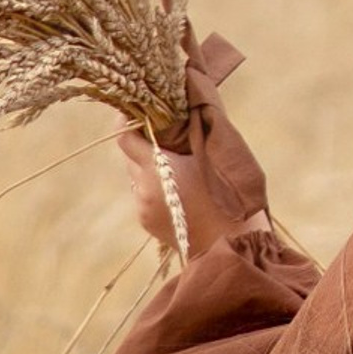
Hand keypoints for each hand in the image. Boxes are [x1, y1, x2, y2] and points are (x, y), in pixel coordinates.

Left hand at [118, 92, 270, 257]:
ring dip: (149, 170)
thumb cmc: (225, 195)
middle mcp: (143, 186)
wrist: (228, 241)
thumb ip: (189, 136)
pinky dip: (154, 190)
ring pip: (137, 178)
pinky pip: (143, 197)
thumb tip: (181, 116)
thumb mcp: (210, 158)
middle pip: (130, 156)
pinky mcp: (145, 221)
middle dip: (143, 147)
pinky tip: (177, 194)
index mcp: (157, 166)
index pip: (124, 137)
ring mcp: (142, 206)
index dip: (128, 122)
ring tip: (174, 171)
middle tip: (163, 140)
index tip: (136, 112)